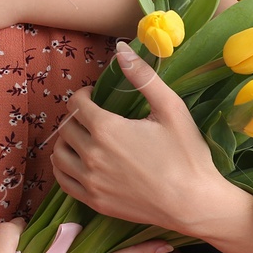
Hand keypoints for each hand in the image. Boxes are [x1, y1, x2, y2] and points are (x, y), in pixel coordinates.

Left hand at [51, 42, 243, 237]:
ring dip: (66, 141)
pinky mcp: (94, 202)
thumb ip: (143, 77)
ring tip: (83, 137)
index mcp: (106, 129)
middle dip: (76, 116)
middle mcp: (91, 155)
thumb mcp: (171, 108)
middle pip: (66, 127)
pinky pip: (63, 181)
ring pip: (59, 154)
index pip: (76, 103)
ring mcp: (91, 181)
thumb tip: (121, 49)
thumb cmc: (187, 154)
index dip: (84, 95)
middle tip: (92, 116)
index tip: (95, 96)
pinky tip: (77, 162)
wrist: (194, 203)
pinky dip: (64, 168)